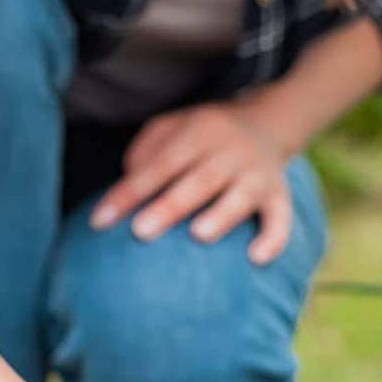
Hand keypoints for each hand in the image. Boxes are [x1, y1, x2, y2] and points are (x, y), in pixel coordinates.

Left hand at [90, 103, 292, 260]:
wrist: (266, 122)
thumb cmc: (200, 138)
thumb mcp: (171, 129)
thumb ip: (145, 153)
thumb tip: (125, 190)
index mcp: (198, 132)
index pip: (159, 164)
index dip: (129, 192)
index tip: (100, 222)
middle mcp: (230, 150)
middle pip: (199, 180)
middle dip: (169, 206)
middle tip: (140, 232)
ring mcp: (258, 172)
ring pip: (241, 195)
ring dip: (221, 215)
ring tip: (198, 236)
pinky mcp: (279, 194)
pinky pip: (281, 217)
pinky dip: (273, 237)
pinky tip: (257, 258)